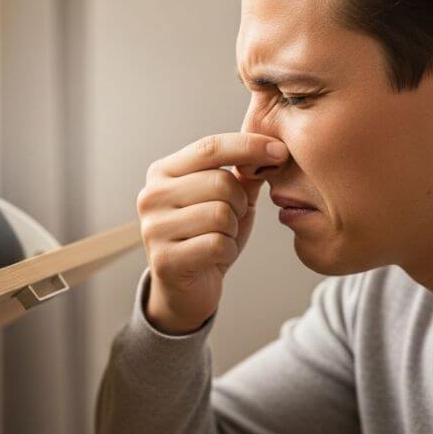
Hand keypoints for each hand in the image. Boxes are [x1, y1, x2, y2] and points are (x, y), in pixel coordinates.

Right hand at [136, 132, 287, 333]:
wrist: (185, 288)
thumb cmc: (207, 235)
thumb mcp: (228, 199)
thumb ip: (244, 173)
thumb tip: (272, 150)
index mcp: (163, 172)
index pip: (210, 147)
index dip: (249, 146)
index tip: (280, 151)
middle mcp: (152, 195)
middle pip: (220, 183)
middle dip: (239, 203)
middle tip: (231, 218)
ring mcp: (154, 227)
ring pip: (221, 214)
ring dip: (232, 229)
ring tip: (219, 237)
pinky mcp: (164, 259)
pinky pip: (217, 244)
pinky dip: (227, 250)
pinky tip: (214, 256)